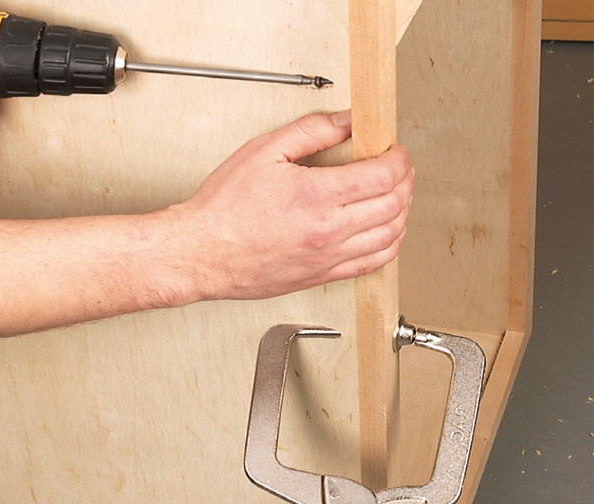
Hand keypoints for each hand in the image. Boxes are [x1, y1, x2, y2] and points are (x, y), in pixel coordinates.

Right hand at [179, 111, 413, 299]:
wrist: (201, 254)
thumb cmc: (222, 210)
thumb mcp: (262, 152)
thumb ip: (311, 131)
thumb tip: (346, 122)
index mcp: (315, 196)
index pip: (383, 175)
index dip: (398, 158)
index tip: (394, 150)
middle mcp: (327, 231)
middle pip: (394, 204)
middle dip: (406, 180)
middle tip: (399, 168)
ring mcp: (327, 258)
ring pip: (390, 237)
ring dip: (403, 213)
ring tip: (397, 196)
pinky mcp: (321, 276)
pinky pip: (373, 264)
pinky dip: (390, 245)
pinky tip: (387, 233)